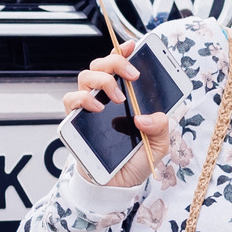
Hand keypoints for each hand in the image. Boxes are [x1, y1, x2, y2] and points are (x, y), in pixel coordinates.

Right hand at [59, 48, 169, 186]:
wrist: (117, 185)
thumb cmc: (135, 160)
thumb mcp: (159, 144)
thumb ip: (161, 126)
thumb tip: (145, 116)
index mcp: (125, 96)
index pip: (120, 67)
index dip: (123, 52)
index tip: (133, 45)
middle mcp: (105, 97)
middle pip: (101, 65)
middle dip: (116, 63)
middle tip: (133, 75)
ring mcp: (88, 107)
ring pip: (85, 77)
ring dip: (103, 80)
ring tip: (118, 97)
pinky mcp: (74, 121)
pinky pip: (70, 100)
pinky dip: (83, 99)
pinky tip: (98, 107)